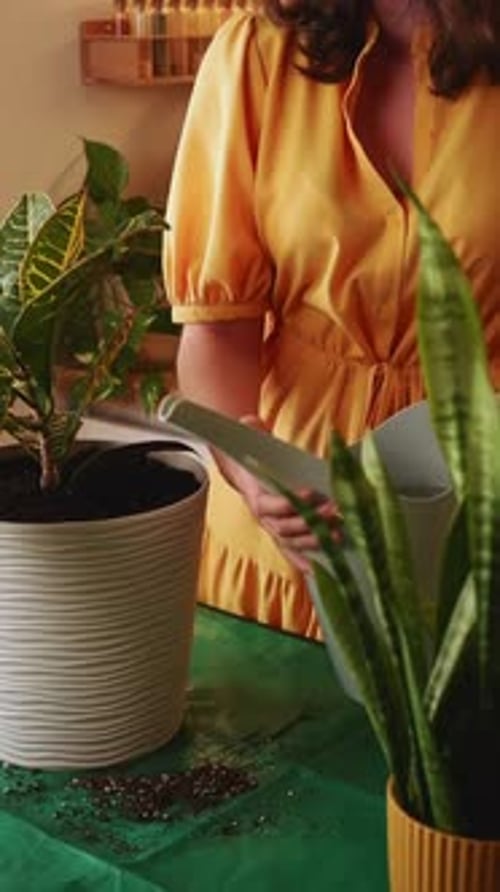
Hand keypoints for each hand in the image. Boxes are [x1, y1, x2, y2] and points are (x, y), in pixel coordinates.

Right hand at [229, 416, 341, 573]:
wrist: (243, 469)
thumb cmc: (254, 454)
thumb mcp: (250, 438)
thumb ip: (251, 431)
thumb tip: (250, 423)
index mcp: (254, 494)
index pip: (269, 504)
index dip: (288, 502)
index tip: (310, 493)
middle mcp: (263, 518)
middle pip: (286, 527)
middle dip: (311, 521)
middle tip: (334, 512)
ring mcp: (274, 529)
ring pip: (293, 541)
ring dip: (316, 540)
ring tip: (339, 534)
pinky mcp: (283, 535)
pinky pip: (294, 552)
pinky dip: (305, 562)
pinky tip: (318, 569)